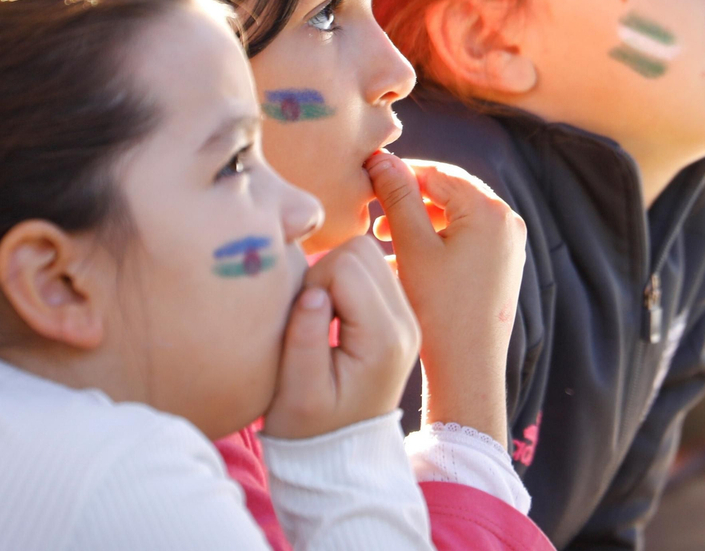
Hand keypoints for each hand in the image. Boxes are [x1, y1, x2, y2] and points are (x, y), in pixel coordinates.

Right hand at [263, 235, 419, 439]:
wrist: (343, 455)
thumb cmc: (311, 430)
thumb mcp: (298, 394)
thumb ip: (304, 339)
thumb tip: (312, 292)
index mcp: (384, 339)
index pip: (346, 265)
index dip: (312, 281)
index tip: (301, 318)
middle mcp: (405, 321)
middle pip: (362, 250)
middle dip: (325, 270)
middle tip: (309, 314)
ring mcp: (406, 316)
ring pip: (368, 253)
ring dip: (335, 274)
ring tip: (320, 316)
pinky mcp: (398, 314)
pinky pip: (371, 270)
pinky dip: (345, 281)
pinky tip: (333, 316)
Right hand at [367, 151, 525, 446]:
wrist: (468, 367)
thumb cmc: (439, 309)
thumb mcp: (412, 248)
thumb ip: (398, 198)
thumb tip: (381, 158)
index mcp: (490, 210)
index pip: (437, 173)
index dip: (399, 174)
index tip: (365, 180)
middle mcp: (508, 221)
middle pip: (449, 192)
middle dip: (409, 199)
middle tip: (374, 213)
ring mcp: (509, 244)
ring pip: (456, 217)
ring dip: (421, 221)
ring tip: (385, 237)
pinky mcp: (504, 264)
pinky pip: (467, 238)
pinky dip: (437, 241)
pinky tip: (406, 257)